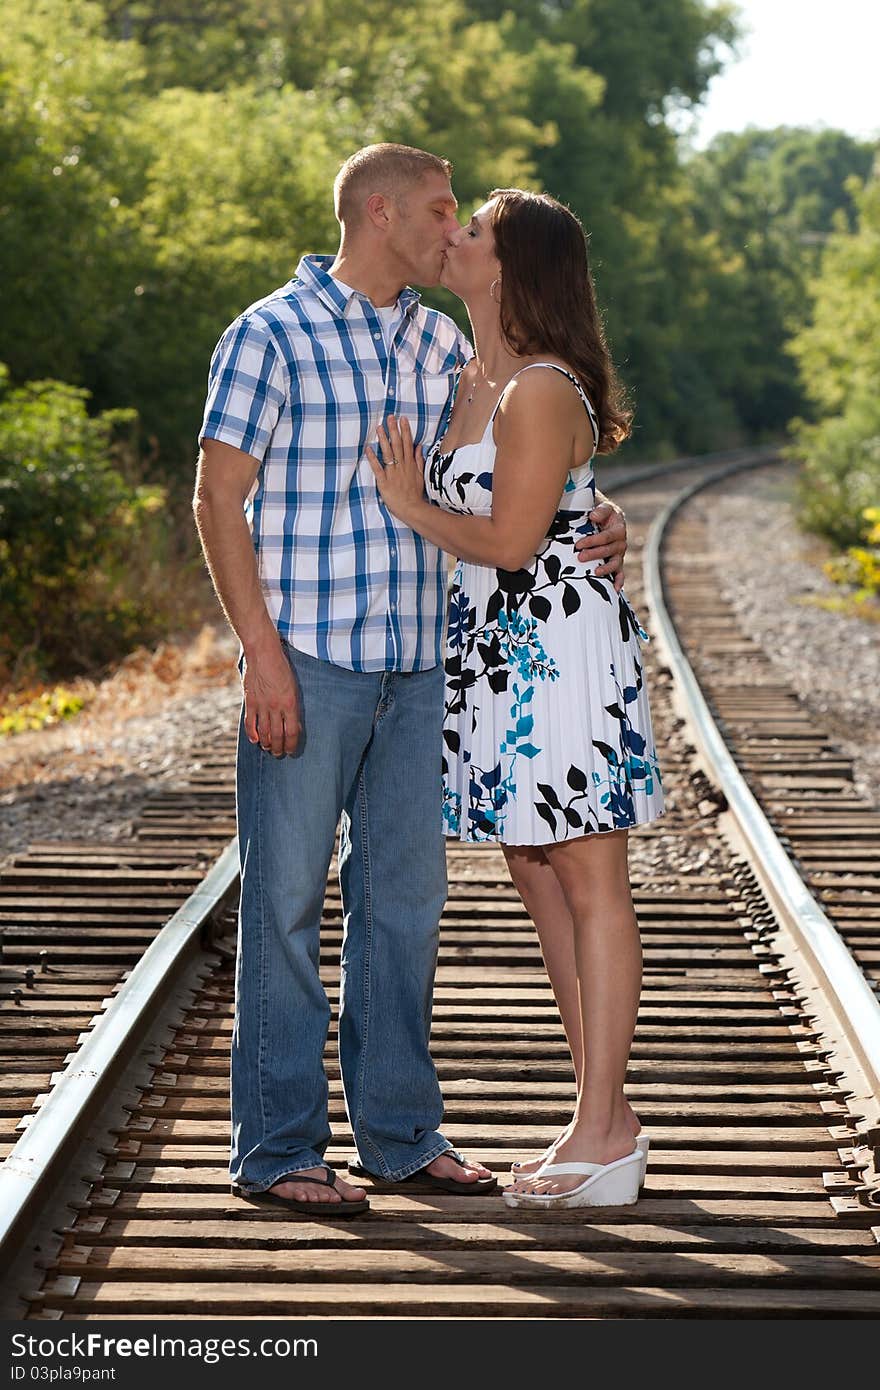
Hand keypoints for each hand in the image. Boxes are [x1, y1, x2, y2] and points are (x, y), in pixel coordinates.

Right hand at [242, 635, 301, 756]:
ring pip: (264, 732)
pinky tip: (255, 740)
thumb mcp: (293, 686)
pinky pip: (250, 723)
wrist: (263, 652)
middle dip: (279, 748)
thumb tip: (294, 724)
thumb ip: (293, 705)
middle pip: (278, 736)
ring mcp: (262, 705)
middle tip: (279, 754)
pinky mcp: (250, 701)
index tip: (291, 751)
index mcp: (290, 703)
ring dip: (267, 744)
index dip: (292, 745)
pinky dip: (252, 734)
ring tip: (268, 749)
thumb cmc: (281, 667)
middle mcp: (276, 707)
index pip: (292, 732)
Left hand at [365, 415, 425, 519]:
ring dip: (383, 440)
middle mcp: (402, 466)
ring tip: (379, 428)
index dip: (405, 431)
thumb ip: (418, 460)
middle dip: (394, 430)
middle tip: (390, 417)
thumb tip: (419, 446)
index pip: (408, 444)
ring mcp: (393, 473)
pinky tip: (368, 449)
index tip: (402, 419)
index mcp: (409, 464)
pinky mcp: (384, 482)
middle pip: (398, 445)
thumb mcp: (420, 475)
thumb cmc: (415, 493)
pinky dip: (373, 459)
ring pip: (388, 453)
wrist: (413, 509)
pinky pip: (378, 468)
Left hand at [574, 499, 626, 591]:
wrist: (606, 518)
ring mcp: (619, 554)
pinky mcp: (617, 562)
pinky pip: (620, 573)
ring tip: (595, 572)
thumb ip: (601, 510)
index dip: (592, 541)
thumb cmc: (603, 513)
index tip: (578, 544)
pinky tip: (615, 590)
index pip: (605, 537)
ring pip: (615, 563)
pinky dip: (619, 581)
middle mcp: (621, 542)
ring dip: (605, 569)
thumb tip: (593, 516)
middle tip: (580, 557)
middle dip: (594, 554)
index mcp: (619, 528)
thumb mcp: (604, 507)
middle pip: (608, 550)